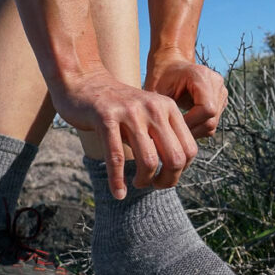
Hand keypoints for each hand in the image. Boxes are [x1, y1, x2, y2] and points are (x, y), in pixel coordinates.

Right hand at [50, 69, 197, 198]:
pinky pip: (116, 157)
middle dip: (167, 180)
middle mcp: (154, 108)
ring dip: (144, 181)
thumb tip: (177, 168)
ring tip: (137, 184)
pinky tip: (118, 193)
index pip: (190, 149)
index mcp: (168, 108)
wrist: (84, 81)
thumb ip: (163, 134)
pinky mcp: (105, 117)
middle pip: (175, 158)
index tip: (166, 176)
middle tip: (154, 185)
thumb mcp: (147, 113)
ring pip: (149, 160)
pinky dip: (117, 181)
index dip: (181, 170)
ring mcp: (130, 112)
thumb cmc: (117, 107)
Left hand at [145, 55, 227, 138]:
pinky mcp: (221, 100)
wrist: (171, 65)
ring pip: (213, 123)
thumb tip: (159, 137)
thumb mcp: (156, 91)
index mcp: (201, 75)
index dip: (191, 123)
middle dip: (192, 130)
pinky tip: (184, 125)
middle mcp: (216, 82)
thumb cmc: (161, 77)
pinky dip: (198, 128)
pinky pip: (212, 122)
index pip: (207, 109)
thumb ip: (160, 111)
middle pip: (211, 119)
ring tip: (176, 130)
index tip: (172, 128)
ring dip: (195, 131)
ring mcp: (221, 91)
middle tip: (172, 135)